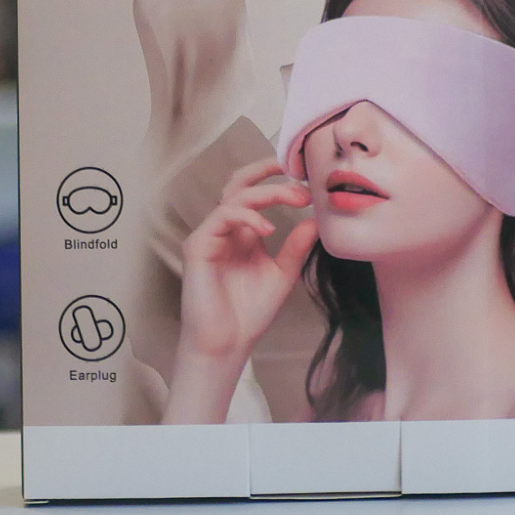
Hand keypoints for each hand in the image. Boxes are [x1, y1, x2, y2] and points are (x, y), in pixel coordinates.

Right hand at [162, 157, 318, 423]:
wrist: (227, 345)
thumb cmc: (249, 314)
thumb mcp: (283, 275)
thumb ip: (296, 248)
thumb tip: (317, 221)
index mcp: (242, 233)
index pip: (255, 193)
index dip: (277, 180)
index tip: (308, 180)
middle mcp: (223, 229)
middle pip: (239, 183)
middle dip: (266, 170)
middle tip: (297, 170)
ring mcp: (209, 235)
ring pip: (234, 196)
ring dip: (267, 193)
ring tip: (296, 198)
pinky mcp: (198, 246)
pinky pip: (222, 217)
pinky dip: (247, 217)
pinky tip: (268, 228)